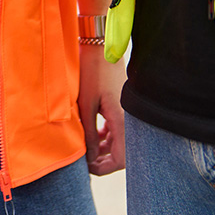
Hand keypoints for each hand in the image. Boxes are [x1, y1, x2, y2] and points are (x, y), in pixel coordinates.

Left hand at [77, 43, 125, 175]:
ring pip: (119, 142)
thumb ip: (88, 133)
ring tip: (86, 147)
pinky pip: (118, 129)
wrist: (101, 47)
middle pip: (120, 153)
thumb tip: (88, 156)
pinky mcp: (123, 106)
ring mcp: (128, 113)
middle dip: (102, 159)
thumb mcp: (86, 105)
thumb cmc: (92, 73)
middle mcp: (130, 120)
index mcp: (123, 122)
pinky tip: (94, 132)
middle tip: (84, 159)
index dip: (103, 168)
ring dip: (103, 147)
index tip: (87, 167)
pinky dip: (107, 135)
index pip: (120, 160)